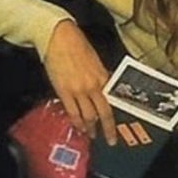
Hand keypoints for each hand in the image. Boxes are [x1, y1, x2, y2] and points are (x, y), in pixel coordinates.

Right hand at [43, 19, 115, 144]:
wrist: (60, 37)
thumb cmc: (77, 45)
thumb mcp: (95, 61)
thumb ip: (100, 77)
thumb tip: (103, 90)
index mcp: (103, 76)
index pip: (112, 101)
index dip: (115, 115)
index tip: (118, 123)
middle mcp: (93, 86)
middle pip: (103, 113)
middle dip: (107, 129)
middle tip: (110, 139)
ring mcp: (78, 90)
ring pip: (88, 116)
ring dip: (90, 128)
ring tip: (91, 135)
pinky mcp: (64, 91)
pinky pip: (72, 112)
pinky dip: (77, 122)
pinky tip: (78, 127)